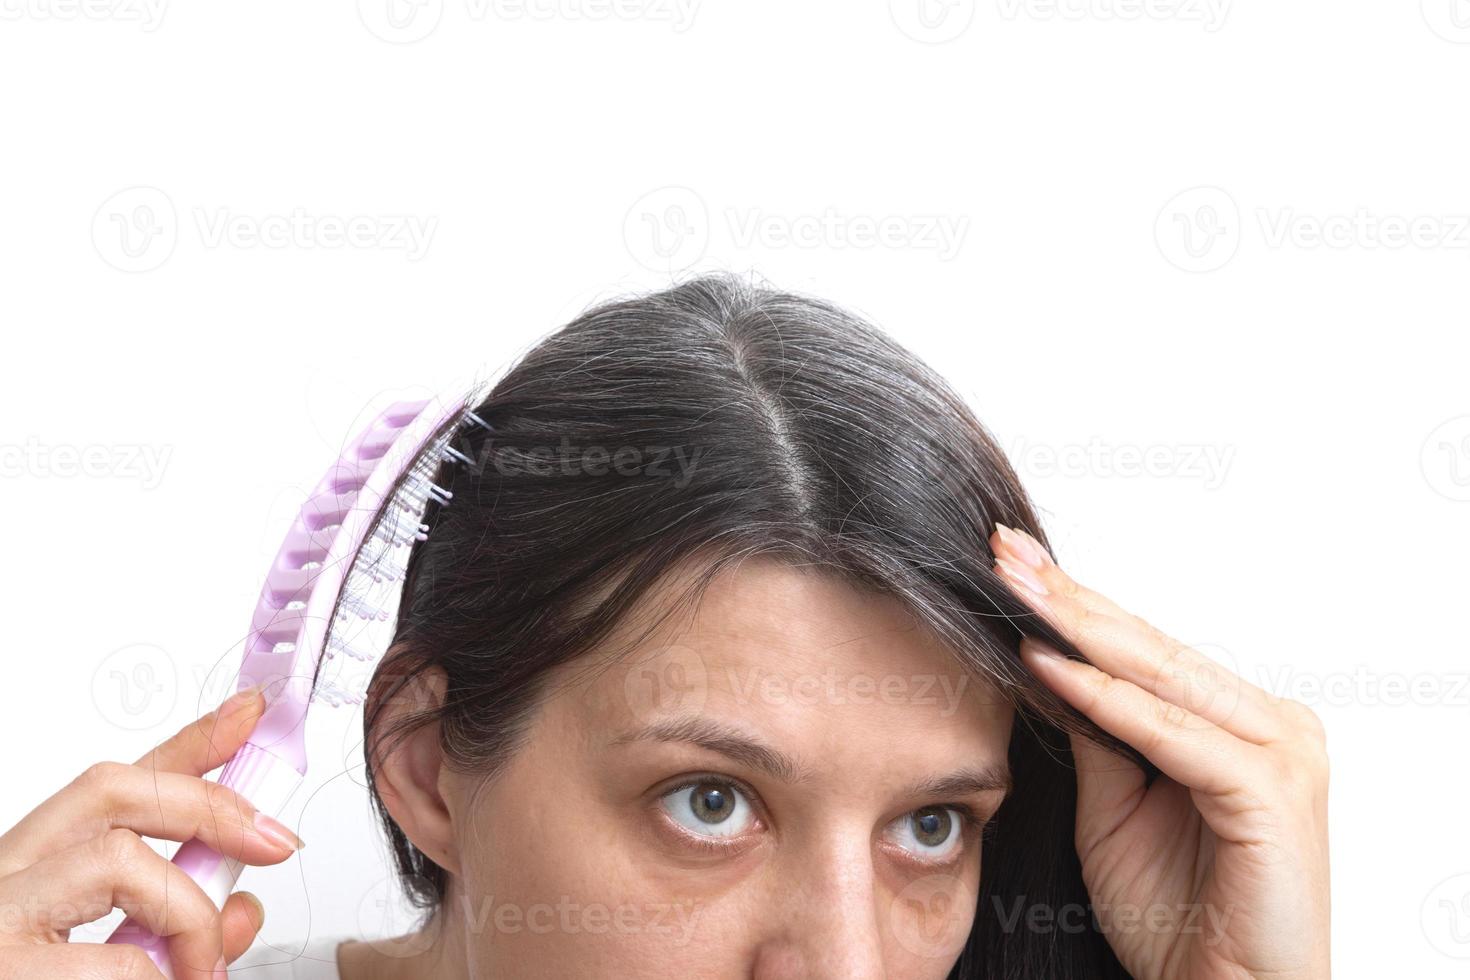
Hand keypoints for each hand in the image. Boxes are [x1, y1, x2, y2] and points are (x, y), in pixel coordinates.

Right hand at [0, 688, 300, 978]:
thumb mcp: (113, 955)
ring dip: (188, 910)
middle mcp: (0, 885)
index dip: (190, 741)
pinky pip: (115, 962)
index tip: (250, 713)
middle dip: (211, 802)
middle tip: (273, 842)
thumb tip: (246, 906)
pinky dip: (159, 977)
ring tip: (203, 969)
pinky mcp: (4, 976)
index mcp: (26, 874)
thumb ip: (173, 925)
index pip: (114, 783)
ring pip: (118, 859)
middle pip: (114, 789)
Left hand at [992, 525, 1329, 979]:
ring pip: (1159, 675)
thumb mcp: (1113, 809)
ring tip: (1014, 587)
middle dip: (1068, 595)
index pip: (1143, 648)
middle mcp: (1271, 724)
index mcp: (1242, 721)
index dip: (1075, 603)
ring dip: (1079, 627)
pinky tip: (1050, 665)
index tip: (1009, 560)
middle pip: (1149, 647)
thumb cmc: (1176, 915)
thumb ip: (1096, 736)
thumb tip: (1048, 662)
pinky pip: (1169, 733)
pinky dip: (1105, 699)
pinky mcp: (1271, 790)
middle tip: (1004, 549)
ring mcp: (1281, 751)